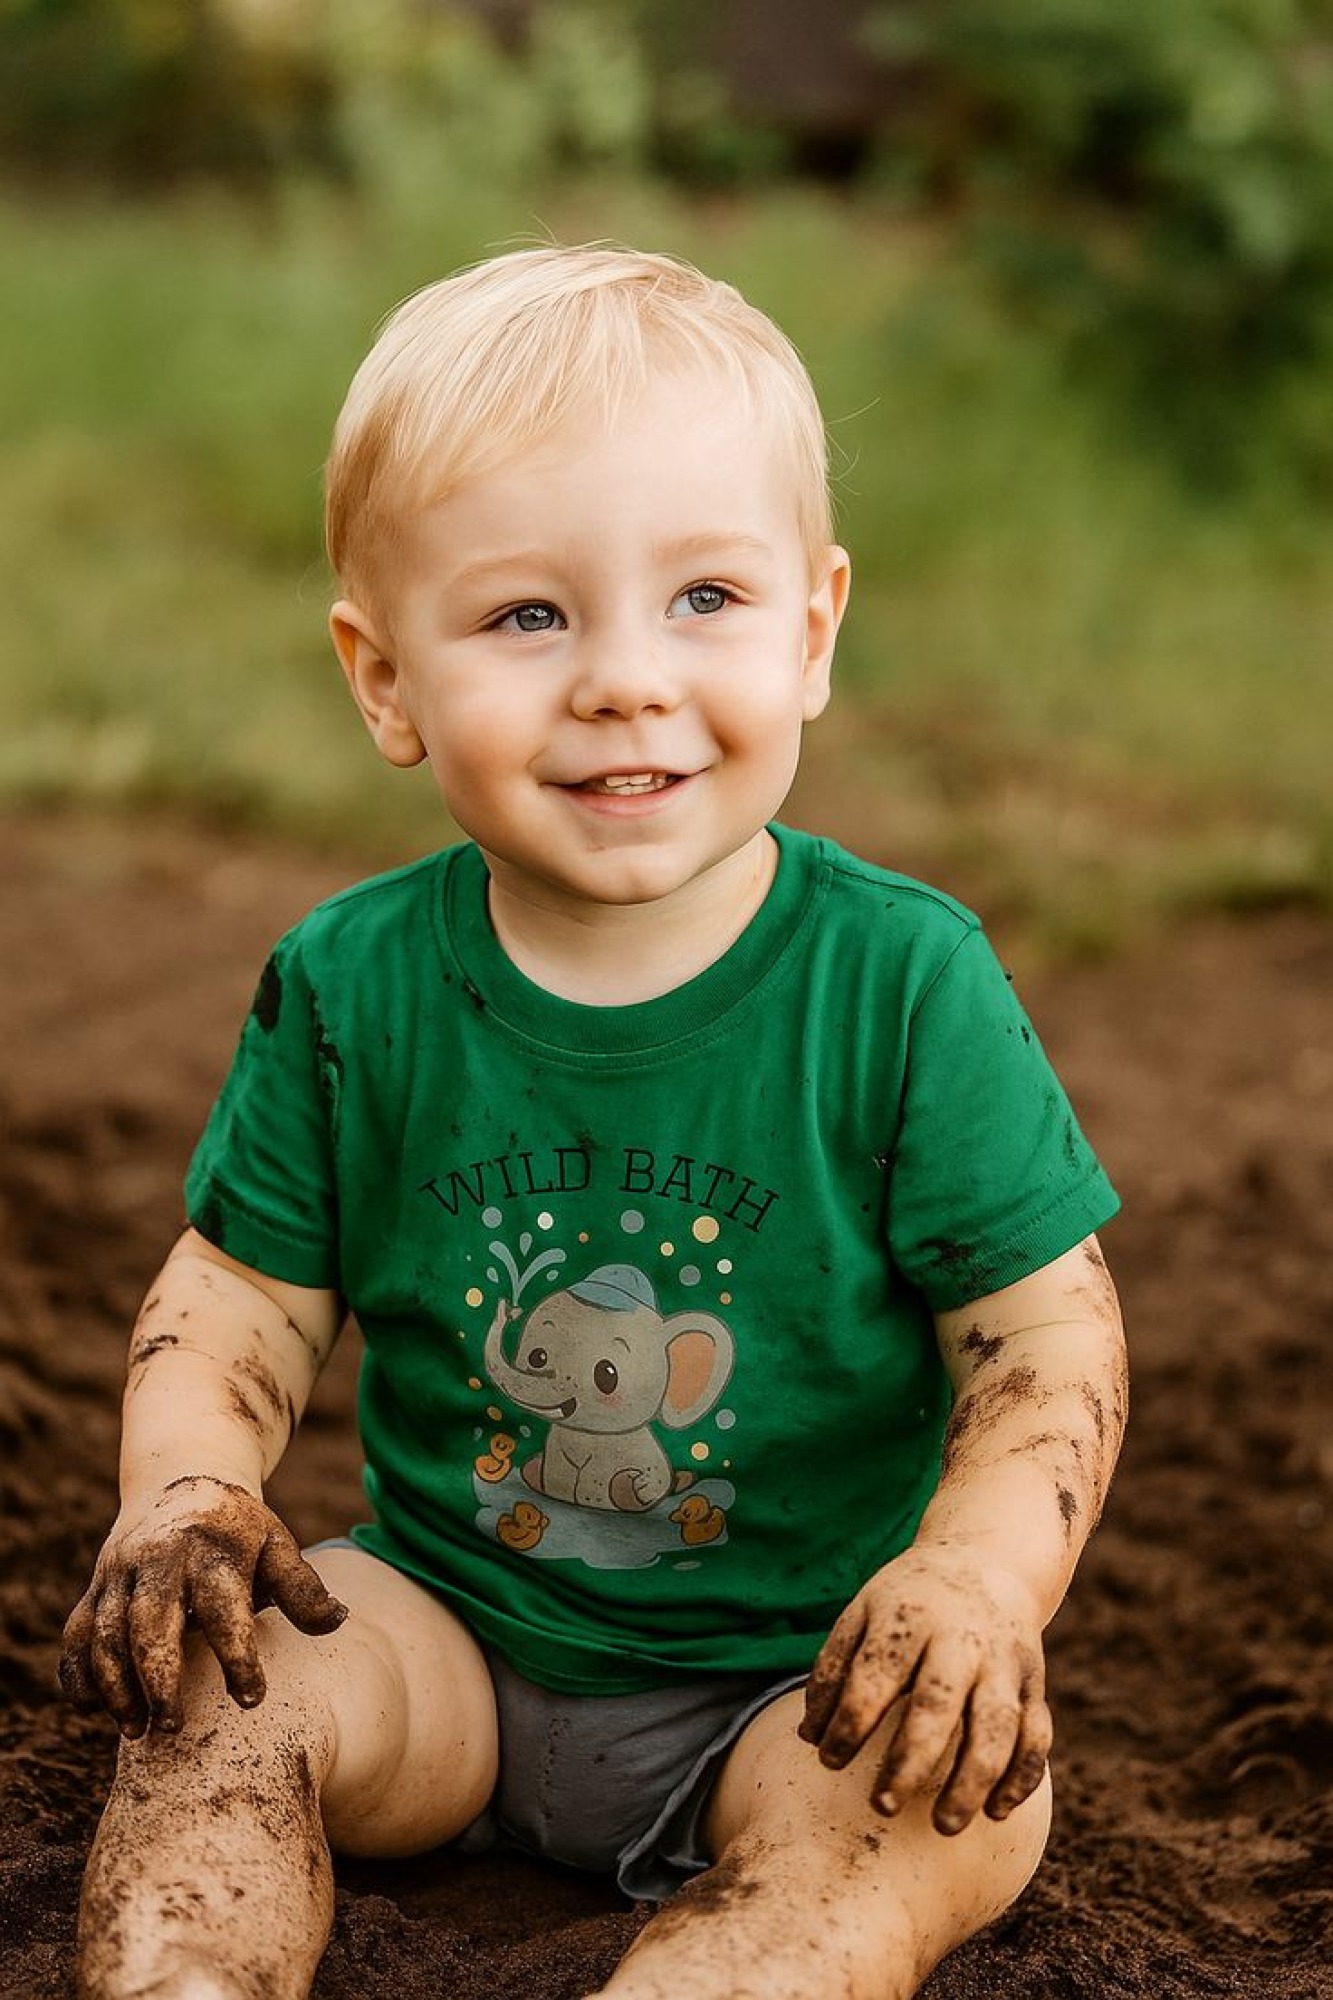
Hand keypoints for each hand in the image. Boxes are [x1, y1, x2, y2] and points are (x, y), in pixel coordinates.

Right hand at [58, 1476, 346, 1737]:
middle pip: (149, 1622)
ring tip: (137, 1731)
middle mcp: (159, 1559)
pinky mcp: (94, 1588)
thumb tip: (340, 1620)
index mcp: (212, 1549)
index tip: (252, 1697)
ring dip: (116, 1685)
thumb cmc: (238, 1530)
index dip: (237, 1653)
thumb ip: (303, 1587)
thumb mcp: (276, 1545)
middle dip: (158, 1677)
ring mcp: (119, 1573)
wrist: (179, 1481)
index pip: (224, 1606)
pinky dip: (78, 1672)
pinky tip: (92, 1708)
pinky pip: (75, 1634)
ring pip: (104, 1633)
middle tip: (174, 1726)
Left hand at [799, 1544, 1051, 1835]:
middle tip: (882, 1807)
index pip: (874, 1677)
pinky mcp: (1033, 1682)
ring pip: (998, 1727)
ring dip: (973, 1781)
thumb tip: (810, 1738)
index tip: (828, 1761)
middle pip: (938, 1704)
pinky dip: (1022, 1777)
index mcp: (908, 1619)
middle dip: (910, 1761)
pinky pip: (1037, 1736)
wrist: (985, 1560)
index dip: (848, 1724)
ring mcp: (1003, 1662)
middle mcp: (960, 1640)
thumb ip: (832, 1670)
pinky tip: (996, 1812)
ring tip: (944, 1826)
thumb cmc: (908, 1602)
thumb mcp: (862, 1613)